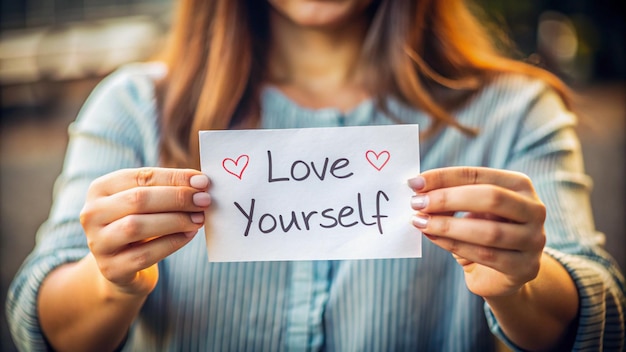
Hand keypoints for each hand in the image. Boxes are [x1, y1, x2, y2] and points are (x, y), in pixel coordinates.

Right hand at [80, 167, 210, 296]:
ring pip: (137, 226)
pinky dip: (172, 243)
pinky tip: (189, 235)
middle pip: (138, 200)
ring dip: (175, 220)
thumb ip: (167, 190)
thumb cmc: (140, 225)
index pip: (141, 177)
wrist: (120, 268)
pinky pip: (145, 254)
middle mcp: (92, 214)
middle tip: (204, 200)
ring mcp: (98, 243)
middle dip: (177, 198)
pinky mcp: (111, 269)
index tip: (202, 181)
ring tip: (199, 219)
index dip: (174, 178)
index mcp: (100, 189)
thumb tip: (201, 183)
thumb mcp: (146, 204)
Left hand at [409, 167, 545, 297]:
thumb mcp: (469, 209)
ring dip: (448, 226)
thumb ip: (451, 197)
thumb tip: (418, 191)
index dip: (445, 177)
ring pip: (489, 231)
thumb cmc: (481, 230)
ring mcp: (534, 240)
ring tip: (421, 222)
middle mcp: (534, 209)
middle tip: (417, 203)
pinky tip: (434, 238)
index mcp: (520, 186)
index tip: (414, 183)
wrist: (501, 273)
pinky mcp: (524, 267)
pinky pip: (486, 255)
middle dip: (448, 199)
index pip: (478, 175)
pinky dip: (455, 245)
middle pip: (491, 198)